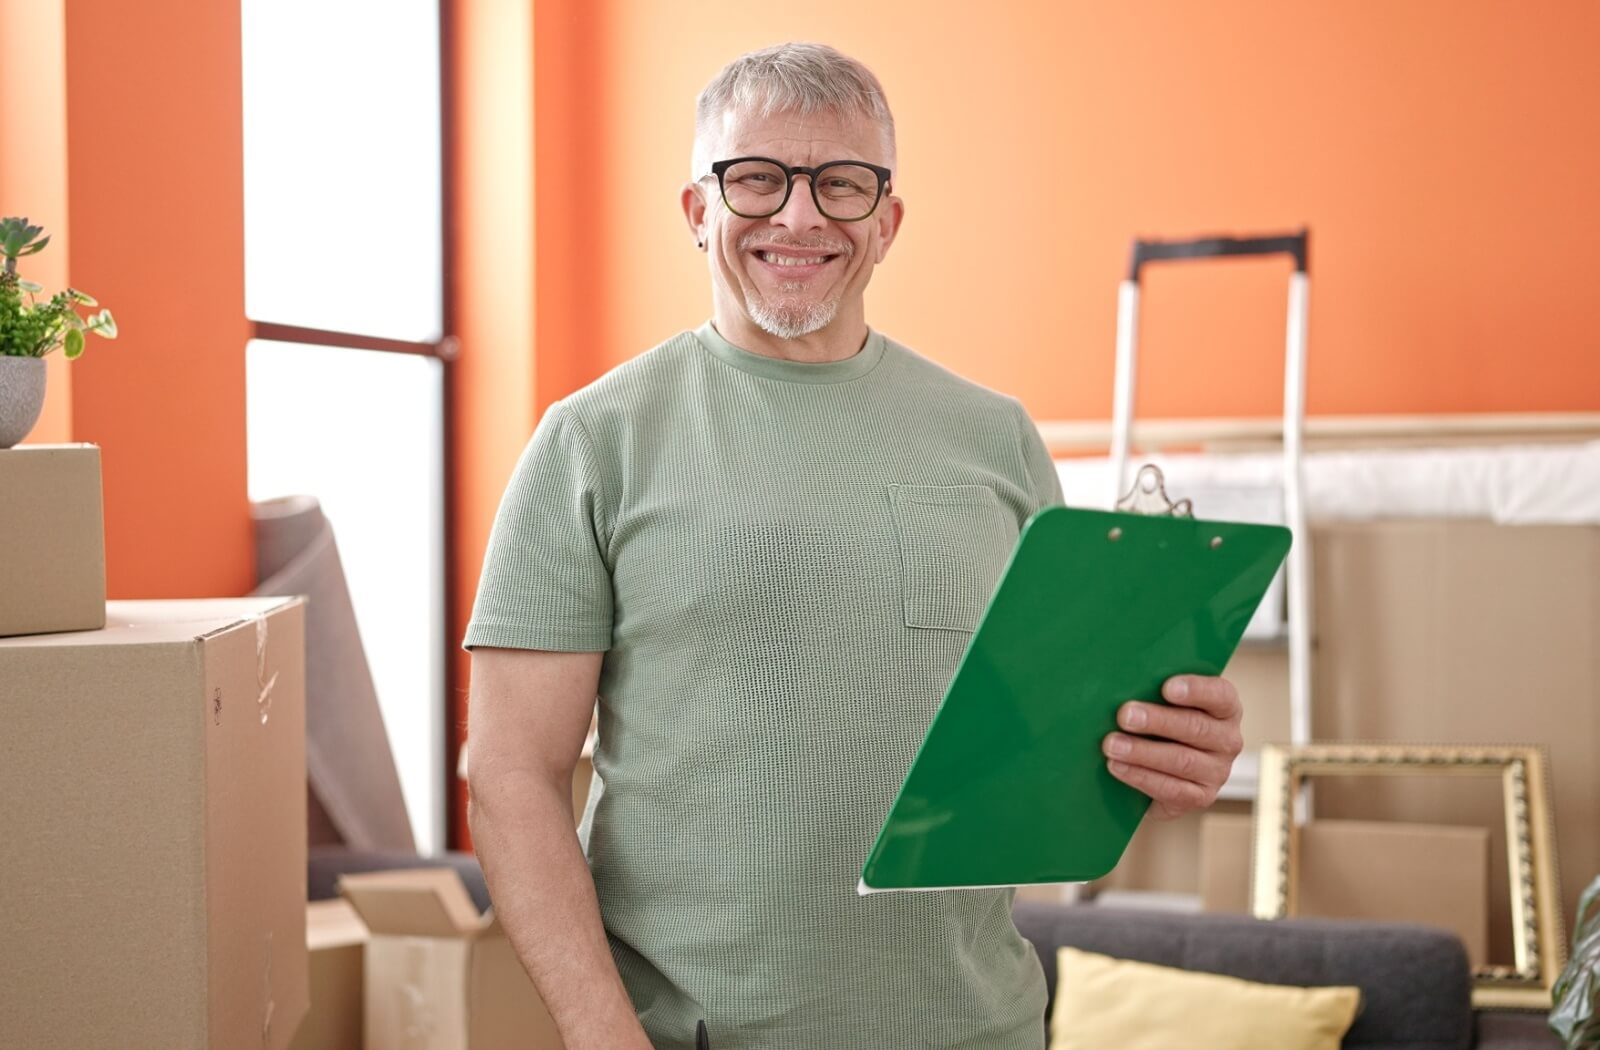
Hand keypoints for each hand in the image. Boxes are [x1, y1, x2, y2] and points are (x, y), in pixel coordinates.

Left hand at [1100, 674, 1242, 821]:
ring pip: (1182, 760)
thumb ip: (1152, 691)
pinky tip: (1117, 766)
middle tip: (1124, 715)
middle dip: (1157, 721)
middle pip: (1195, 727)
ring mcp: (1217, 771)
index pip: (1220, 694)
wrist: (1157, 773)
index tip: (1166, 688)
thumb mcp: (1161, 704)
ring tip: (1111, 744)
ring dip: (1142, 752)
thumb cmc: (1158, 725)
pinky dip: (1140, 777)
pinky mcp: (1200, 798)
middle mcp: (1228, 739)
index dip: (1196, 690)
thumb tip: (1121, 682)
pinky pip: (1171, 789)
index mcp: (1224, 708)